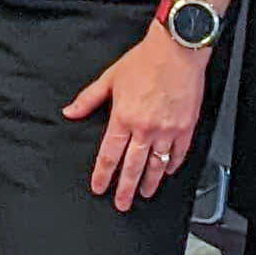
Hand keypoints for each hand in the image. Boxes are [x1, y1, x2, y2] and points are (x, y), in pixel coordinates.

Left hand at [63, 25, 209, 212]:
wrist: (176, 51)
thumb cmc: (145, 61)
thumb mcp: (110, 78)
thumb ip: (89, 99)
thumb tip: (70, 112)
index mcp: (123, 118)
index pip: (109, 155)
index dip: (103, 175)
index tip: (99, 188)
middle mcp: (145, 128)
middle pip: (132, 167)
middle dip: (125, 189)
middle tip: (122, 204)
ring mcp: (167, 130)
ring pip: (156, 165)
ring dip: (149, 183)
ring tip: (145, 194)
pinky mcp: (185, 127)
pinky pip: (178, 154)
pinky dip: (172, 165)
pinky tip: (166, 171)